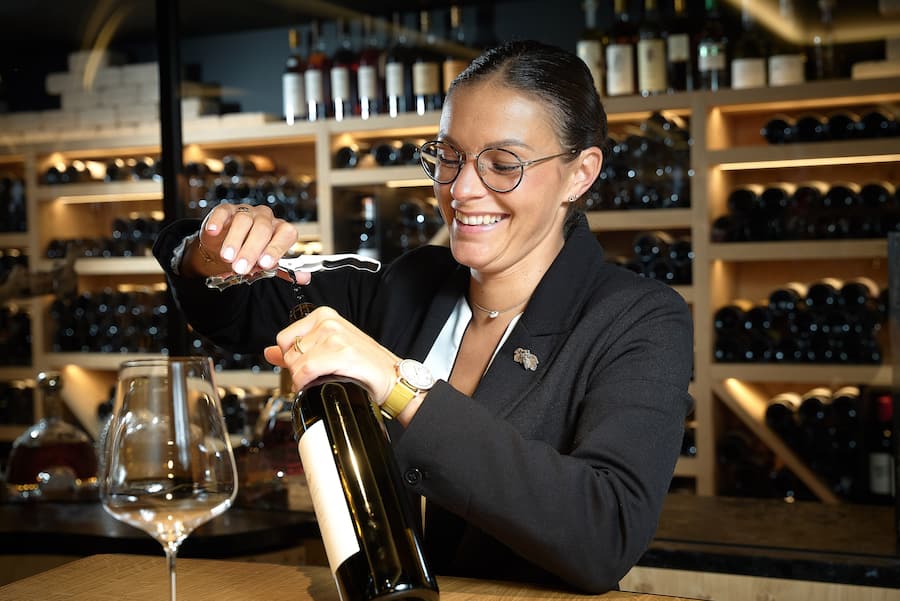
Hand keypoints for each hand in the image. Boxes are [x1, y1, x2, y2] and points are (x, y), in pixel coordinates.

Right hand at [186, 204, 299, 277]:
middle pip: (262, 230)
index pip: (286, 234)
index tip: (265, 264)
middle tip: (241, 268)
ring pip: (243, 221)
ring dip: (235, 240)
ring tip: (228, 257)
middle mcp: (265, 218)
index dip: (276, 248)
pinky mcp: (226, 210)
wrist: (226, 249)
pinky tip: (213, 232)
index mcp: (280, 230)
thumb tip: (304, 278)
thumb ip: (284, 270)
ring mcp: (246, 212)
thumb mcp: (266, 264)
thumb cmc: (251, 255)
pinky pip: (223, 212)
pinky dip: (218, 221)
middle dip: (251, 250)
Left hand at [263, 306, 397, 404]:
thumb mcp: (328, 349)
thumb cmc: (363, 364)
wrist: (391, 377)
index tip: (309, 366)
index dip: (292, 358)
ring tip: (325, 378)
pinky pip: (305, 371)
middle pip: (289, 352)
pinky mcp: (340, 352)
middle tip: (320, 375)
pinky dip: (307, 383)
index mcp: (323, 316)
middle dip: (298, 370)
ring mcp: (334, 336)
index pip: (284, 339)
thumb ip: (296, 349)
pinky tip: (323, 384)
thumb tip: (269, 351)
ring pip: (295, 363)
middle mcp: (328, 322)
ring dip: (304, 379)